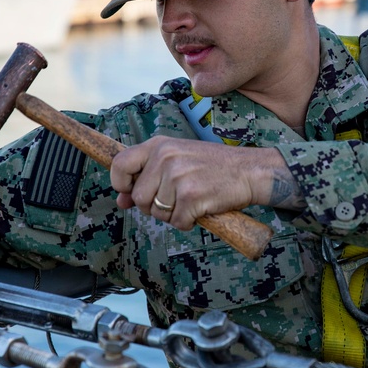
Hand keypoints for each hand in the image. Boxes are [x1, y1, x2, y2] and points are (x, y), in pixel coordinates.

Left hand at [109, 136, 304, 230]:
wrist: (248, 170)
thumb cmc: (211, 166)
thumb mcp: (176, 160)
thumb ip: (147, 177)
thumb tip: (121, 202)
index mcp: (158, 145)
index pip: (119, 164)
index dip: (121, 184)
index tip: (131, 192)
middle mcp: (165, 158)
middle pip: (139, 197)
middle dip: (153, 206)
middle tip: (176, 198)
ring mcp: (177, 177)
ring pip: (156, 213)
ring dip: (172, 214)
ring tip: (191, 199)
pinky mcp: (191, 197)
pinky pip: (177, 222)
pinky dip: (188, 222)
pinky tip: (200, 208)